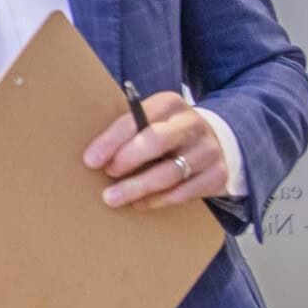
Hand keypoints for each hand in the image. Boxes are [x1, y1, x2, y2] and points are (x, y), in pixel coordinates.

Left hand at [82, 91, 224, 208]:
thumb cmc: (166, 135)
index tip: (90, 160)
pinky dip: (158, 200)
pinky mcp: (217, 175)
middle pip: (157, 141)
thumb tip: (92, 158)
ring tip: (113, 198)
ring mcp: (208, 150)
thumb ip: (127, 133)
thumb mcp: (150, 122)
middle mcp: (191, 124)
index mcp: (169, 104)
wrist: (216, 143)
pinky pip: (184, 192)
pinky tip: (139, 203)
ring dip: (138, 187)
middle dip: (127, 160)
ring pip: (170, 172)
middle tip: (106, 175)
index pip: (136, 120)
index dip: (111, 141)